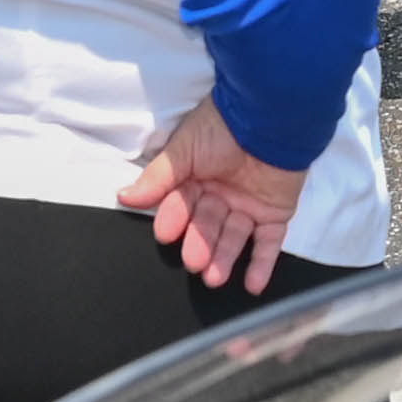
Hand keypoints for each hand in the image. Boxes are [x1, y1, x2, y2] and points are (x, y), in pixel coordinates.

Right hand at [118, 95, 307, 293]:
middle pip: (206, 225)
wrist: (271, 116)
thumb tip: (125, 197)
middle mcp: (221, 194)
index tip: (166, 234)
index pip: (181, 205)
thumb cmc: (223, 126)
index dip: (174, 219)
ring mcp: (249, 205)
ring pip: (233, 238)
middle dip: (200, 244)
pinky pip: (268, 242)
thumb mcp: (184, 149)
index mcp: (197, 177)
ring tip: (214, 277)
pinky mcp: (276, 213)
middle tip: (193, 261)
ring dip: (224, 258)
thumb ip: (158, 177)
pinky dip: (261, 263)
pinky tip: (252, 285)